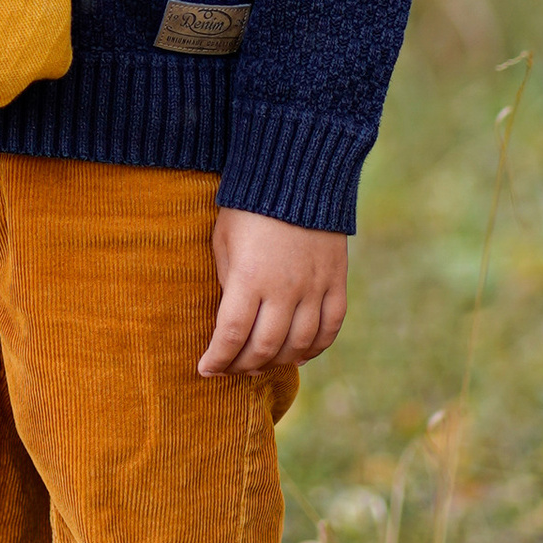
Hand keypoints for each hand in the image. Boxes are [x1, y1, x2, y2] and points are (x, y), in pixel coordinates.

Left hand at [201, 207, 348, 377]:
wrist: (297, 174)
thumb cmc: (248, 208)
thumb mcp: (224, 242)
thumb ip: (228, 284)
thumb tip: (232, 324)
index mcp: (250, 277)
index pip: (232, 335)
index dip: (218, 358)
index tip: (205, 369)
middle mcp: (285, 288)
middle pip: (264, 347)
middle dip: (242, 365)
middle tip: (230, 369)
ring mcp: (315, 286)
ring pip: (298, 344)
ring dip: (276, 362)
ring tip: (260, 364)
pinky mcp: (336, 281)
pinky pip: (330, 327)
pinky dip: (314, 348)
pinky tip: (298, 354)